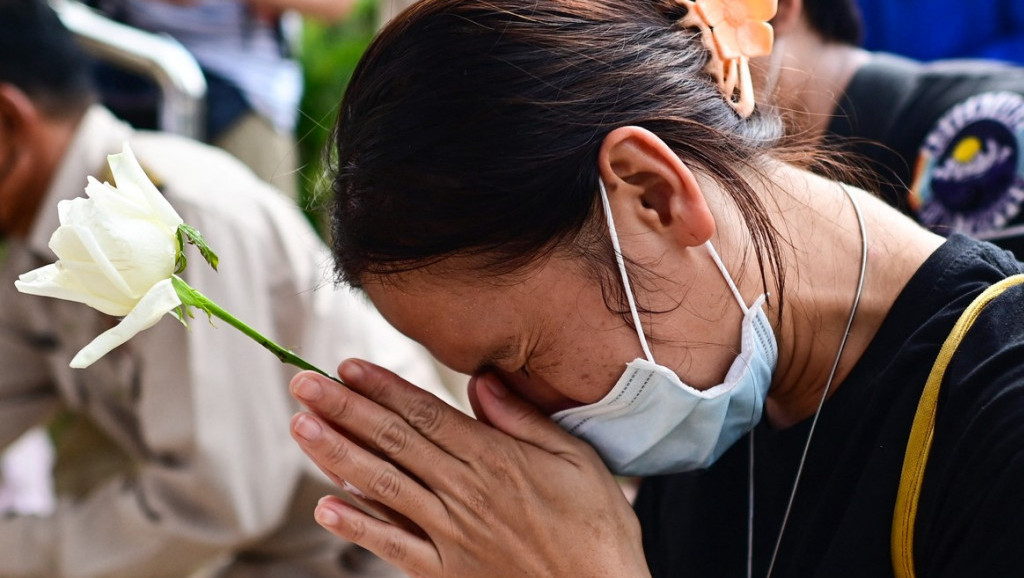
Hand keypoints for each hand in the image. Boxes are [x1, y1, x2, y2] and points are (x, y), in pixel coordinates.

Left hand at [289, 360, 650, 577]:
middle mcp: (464, 493)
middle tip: (303, 383)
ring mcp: (451, 534)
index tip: (347, 367)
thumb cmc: (596, 528)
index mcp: (494, 460)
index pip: (426, 414)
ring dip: (336, 456)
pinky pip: (393, 546)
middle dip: (344, 409)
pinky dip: (357, 527)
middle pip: (393, 442)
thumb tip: (481, 382)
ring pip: (383, 486)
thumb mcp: (577, 460)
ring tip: (302, 428)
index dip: (383, 389)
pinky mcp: (446, 571)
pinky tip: (326, 509)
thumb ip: (524, 419)